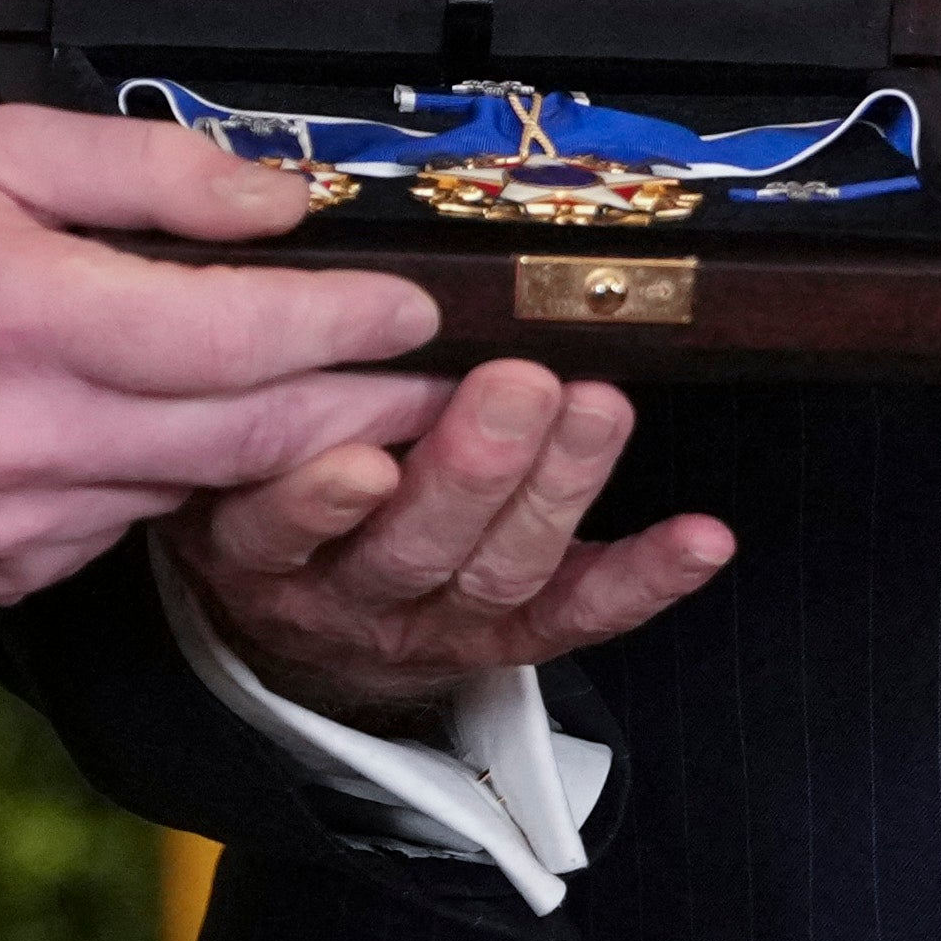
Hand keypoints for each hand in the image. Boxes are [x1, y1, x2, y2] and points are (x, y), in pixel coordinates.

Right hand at [0, 107, 453, 604]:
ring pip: (199, 486)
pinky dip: (170, 481)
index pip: (237, 332)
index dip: (345, 322)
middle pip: (250, 432)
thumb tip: (277, 198)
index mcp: (26, 312)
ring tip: (346, 400)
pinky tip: (174, 436)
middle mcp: (29, 433)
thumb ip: (142, 168)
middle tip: (442, 379)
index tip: (414, 305)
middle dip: (363, 404)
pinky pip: (131, 526)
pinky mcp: (8, 577)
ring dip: (280, 448)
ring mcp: (20, 523)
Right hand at [171, 357, 735, 731]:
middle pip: (410, 546)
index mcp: (260, 547)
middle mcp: (344, 596)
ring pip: (498, 574)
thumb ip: (273, 390)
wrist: (306, 616)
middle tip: (521, 383)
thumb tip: (327, 294)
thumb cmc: (277, 490)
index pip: (279, 529)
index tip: (365, 456)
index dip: (321, 500)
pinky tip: (700, 540)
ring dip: (560, 489)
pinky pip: (578, 617)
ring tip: (600, 409)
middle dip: (473, 465)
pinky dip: (645, 578)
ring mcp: (430, 626)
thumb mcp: (239, 449)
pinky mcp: (506, 646)